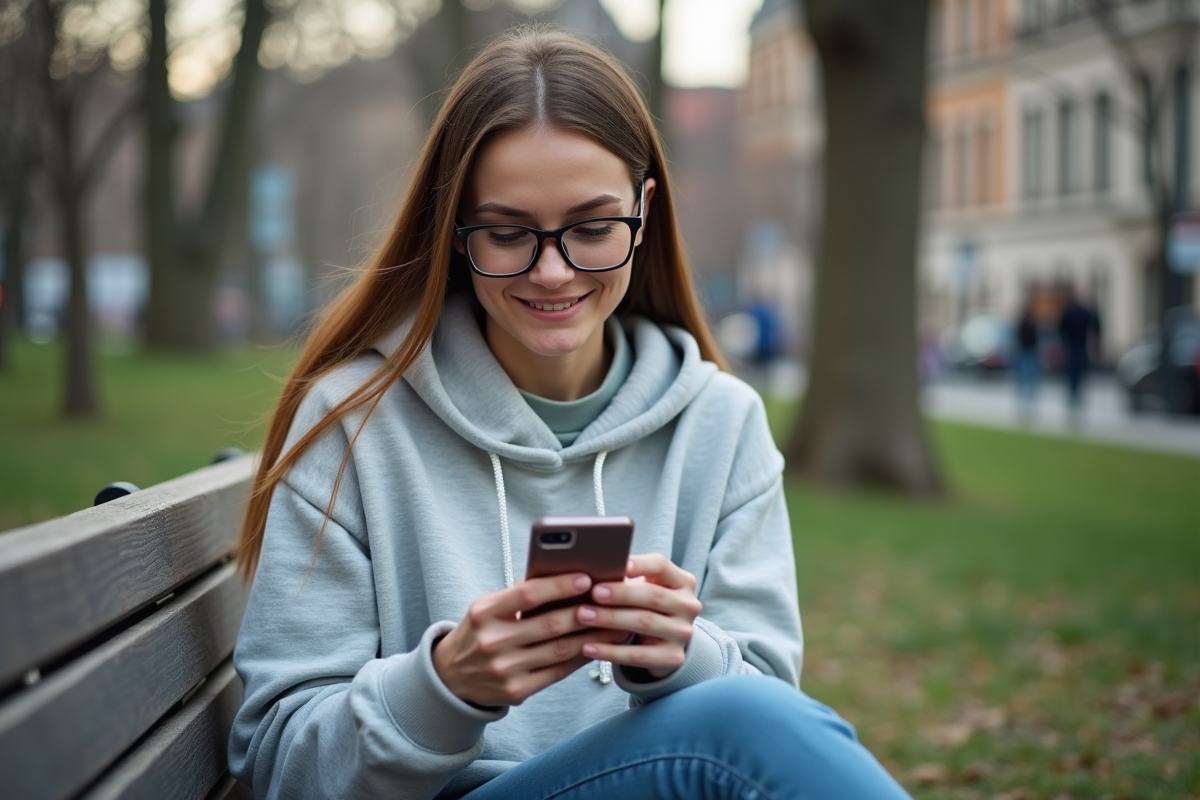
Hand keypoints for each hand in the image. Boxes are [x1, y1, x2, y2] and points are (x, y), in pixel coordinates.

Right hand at [432, 573, 630, 706]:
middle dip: (586, 611)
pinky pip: (557, 672)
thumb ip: (519, 594)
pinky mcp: (516, 691)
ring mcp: (504, 669)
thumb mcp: (488, 607)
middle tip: (612, 600)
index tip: (586, 577)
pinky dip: (581, 657)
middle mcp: (493, 641)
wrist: (451, 676)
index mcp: (484, 612)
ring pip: (559, 650)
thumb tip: (564, 574)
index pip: (527, 594)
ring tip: (617, 623)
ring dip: (592, 636)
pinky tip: (597, 645)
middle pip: (549, 624)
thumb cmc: (480, 631)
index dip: (559, 586)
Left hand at [577, 554, 701, 678]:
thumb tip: (593, 570)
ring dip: (610, 619)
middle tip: (593, 593)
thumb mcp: (645, 587)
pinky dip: (611, 651)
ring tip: (583, 616)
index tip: (620, 565)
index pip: (662, 566)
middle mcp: (688, 606)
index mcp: (682, 581)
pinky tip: (588, 647)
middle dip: (621, 594)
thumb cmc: (645, 605)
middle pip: (653, 596)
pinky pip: (638, 655)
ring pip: (644, 623)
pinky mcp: (673, 657)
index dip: (641, 565)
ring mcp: (682, 633)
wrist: (664, 641)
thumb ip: (628, 578)